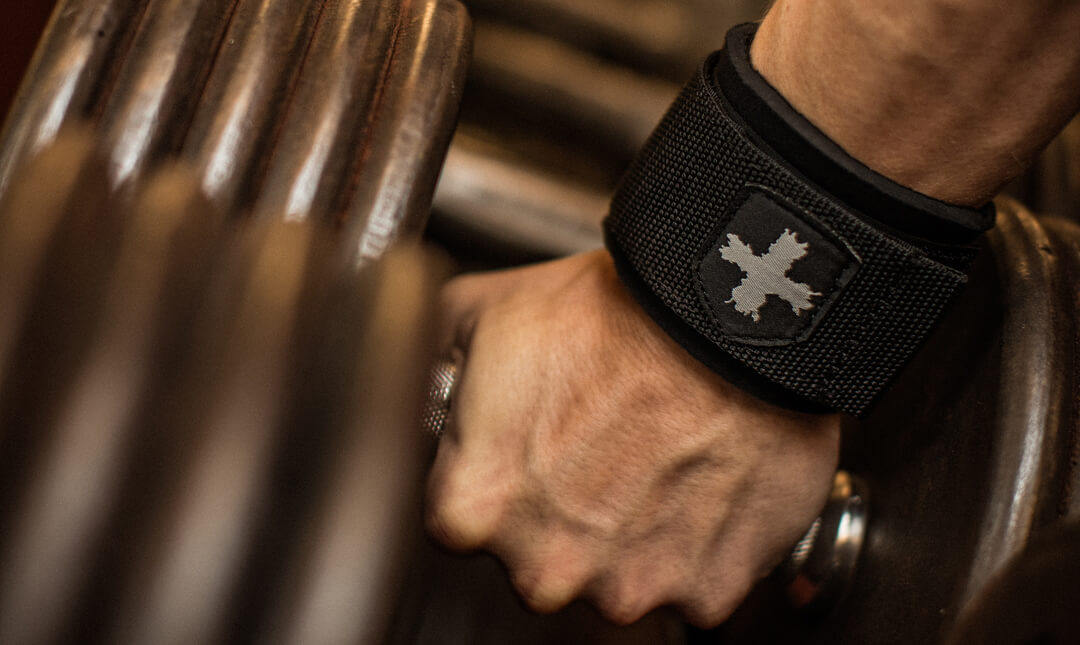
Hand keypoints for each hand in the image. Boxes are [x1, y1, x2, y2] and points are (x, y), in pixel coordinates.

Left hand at [424, 250, 840, 626]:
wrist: (732, 320)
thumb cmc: (615, 314)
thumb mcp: (488, 310)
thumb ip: (434, 359)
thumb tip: (418, 373)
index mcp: (475, 507)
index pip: (458, 519)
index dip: (496, 475)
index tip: (525, 449)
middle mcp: (543, 566)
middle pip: (535, 559)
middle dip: (558, 515)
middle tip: (596, 447)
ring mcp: (628, 587)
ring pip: (612, 577)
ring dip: (627, 534)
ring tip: (653, 458)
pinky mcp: (704, 592)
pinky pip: (688, 582)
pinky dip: (693, 544)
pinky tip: (696, 482)